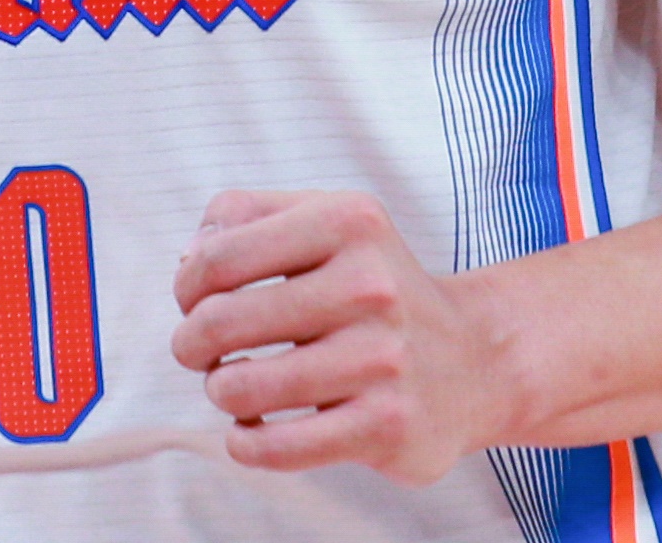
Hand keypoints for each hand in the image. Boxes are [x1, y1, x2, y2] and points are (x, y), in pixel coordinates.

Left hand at [169, 189, 510, 485]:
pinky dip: (246, 443)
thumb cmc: (375, 288)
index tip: (193, 302)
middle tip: (200, 351)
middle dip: (191, 344)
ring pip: (241, 389)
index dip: (186, 286)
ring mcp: (383, 360)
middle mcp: (371, 286)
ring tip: (235, 386)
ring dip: (221, 391)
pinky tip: (252, 429)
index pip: (218, 257)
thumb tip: (188, 258)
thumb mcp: (325, 221)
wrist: (475, 359)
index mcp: (348, 222)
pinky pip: (277, 446)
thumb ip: (246, 216)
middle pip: (220, 322)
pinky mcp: (387, 425)